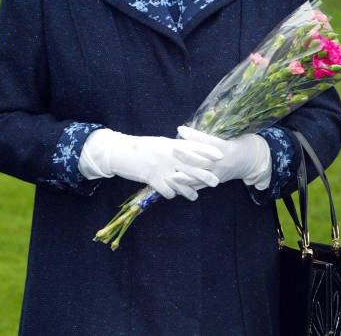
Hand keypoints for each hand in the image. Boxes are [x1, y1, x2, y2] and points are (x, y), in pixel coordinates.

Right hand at [79, 128, 222, 199]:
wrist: (120, 152)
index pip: (193, 147)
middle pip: (191, 166)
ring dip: (189, 191)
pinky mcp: (153, 178)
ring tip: (194, 197)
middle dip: (205, 175)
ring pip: (181, 181)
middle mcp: (169, 155)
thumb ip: (173, 147)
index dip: (207, 152)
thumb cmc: (140, 147)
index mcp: (171, 144)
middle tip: (216, 182)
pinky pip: (167, 190)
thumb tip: (187, 148)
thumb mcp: (159, 143)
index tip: (220, 156)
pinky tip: (171, 195)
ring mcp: (161, 167)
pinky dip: (170, 194)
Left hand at [177, 126, 271, 189]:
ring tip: (171, 174)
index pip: (207, 142)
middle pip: (201, 160)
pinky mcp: (216, 181)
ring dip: (185, 176)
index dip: (193, 136)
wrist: (252, 161)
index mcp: (226, 148)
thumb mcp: (231, 136)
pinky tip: (178, 183)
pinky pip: (201, 185)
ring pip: (200, 176)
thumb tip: (197, 123)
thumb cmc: (239, 143)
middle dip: (185, 155)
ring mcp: (218, 174)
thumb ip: (214, 134)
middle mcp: (221, 162)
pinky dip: (189, 185)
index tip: (180, 129)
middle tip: (172, 148)